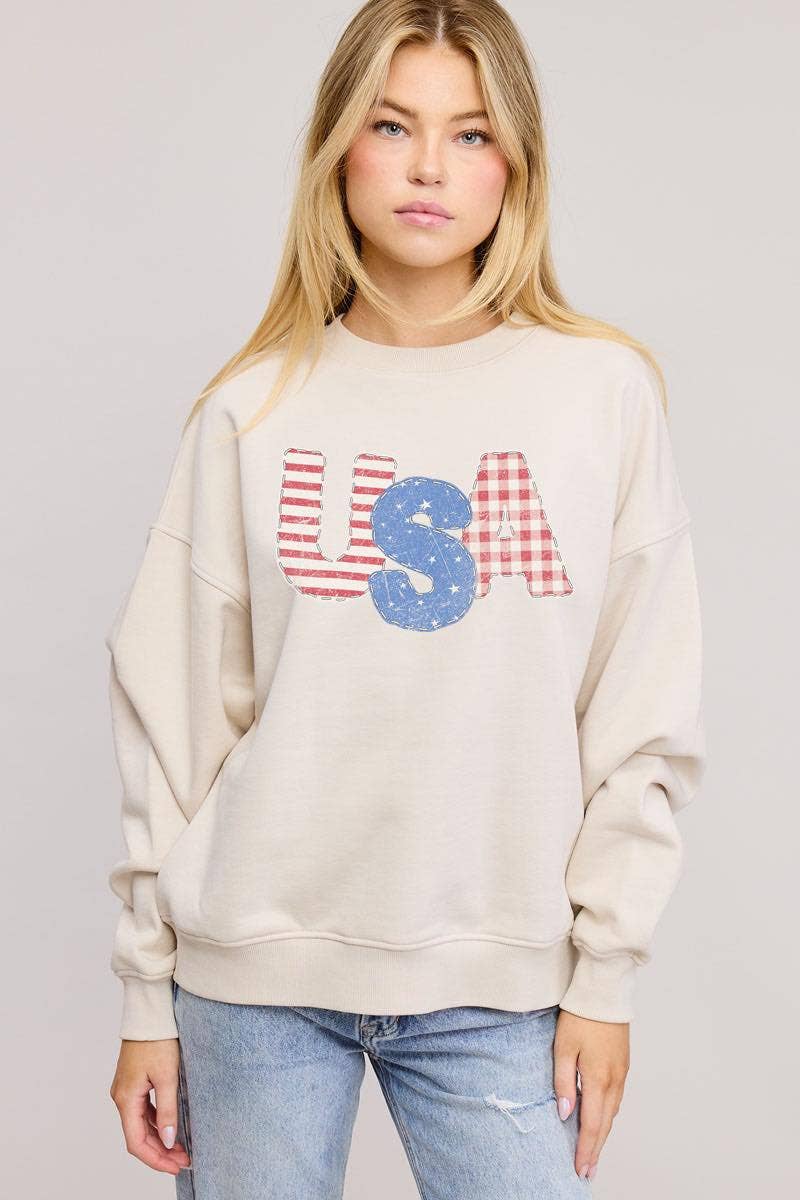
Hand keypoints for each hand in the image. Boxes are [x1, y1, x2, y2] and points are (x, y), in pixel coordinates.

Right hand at [109, 1038, 191, 1175]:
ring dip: (159, 1138)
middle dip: (160, 1151)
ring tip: (181, 1148)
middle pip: (138, 1136)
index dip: (156, 1159)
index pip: (136, 1142)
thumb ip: (168, 1110)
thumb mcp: (167, 1077)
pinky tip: (171, 1127)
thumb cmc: (157, 1040)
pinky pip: (142, 1111)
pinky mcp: (133, 1082)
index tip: (176, 1166)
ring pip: (140, 1124)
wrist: (150, 1013)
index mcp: (126, 1099)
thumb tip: (168, 1140)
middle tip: (184, 1160)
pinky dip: (156, 1123)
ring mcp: (126, 1090)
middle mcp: (121, 1097)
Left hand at [553, 1008, 629, 1182]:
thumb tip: (566, 1114)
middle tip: (587, 1171)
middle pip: (605, 1124)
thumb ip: (564, 1082)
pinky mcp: (623, 1065)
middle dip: (595, 1149)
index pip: (591, 1124)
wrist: (605, 993)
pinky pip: (616, 1099)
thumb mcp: (563, 1047)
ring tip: (592, 1153)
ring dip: (602, 1135)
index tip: (580, 1169)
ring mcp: (621, 1073)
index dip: (585, 1149)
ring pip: (612, 1113)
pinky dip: (608, 1116)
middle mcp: (614, 1080)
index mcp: (598, 1078)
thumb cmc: (580, 1016)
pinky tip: (601, 1121)